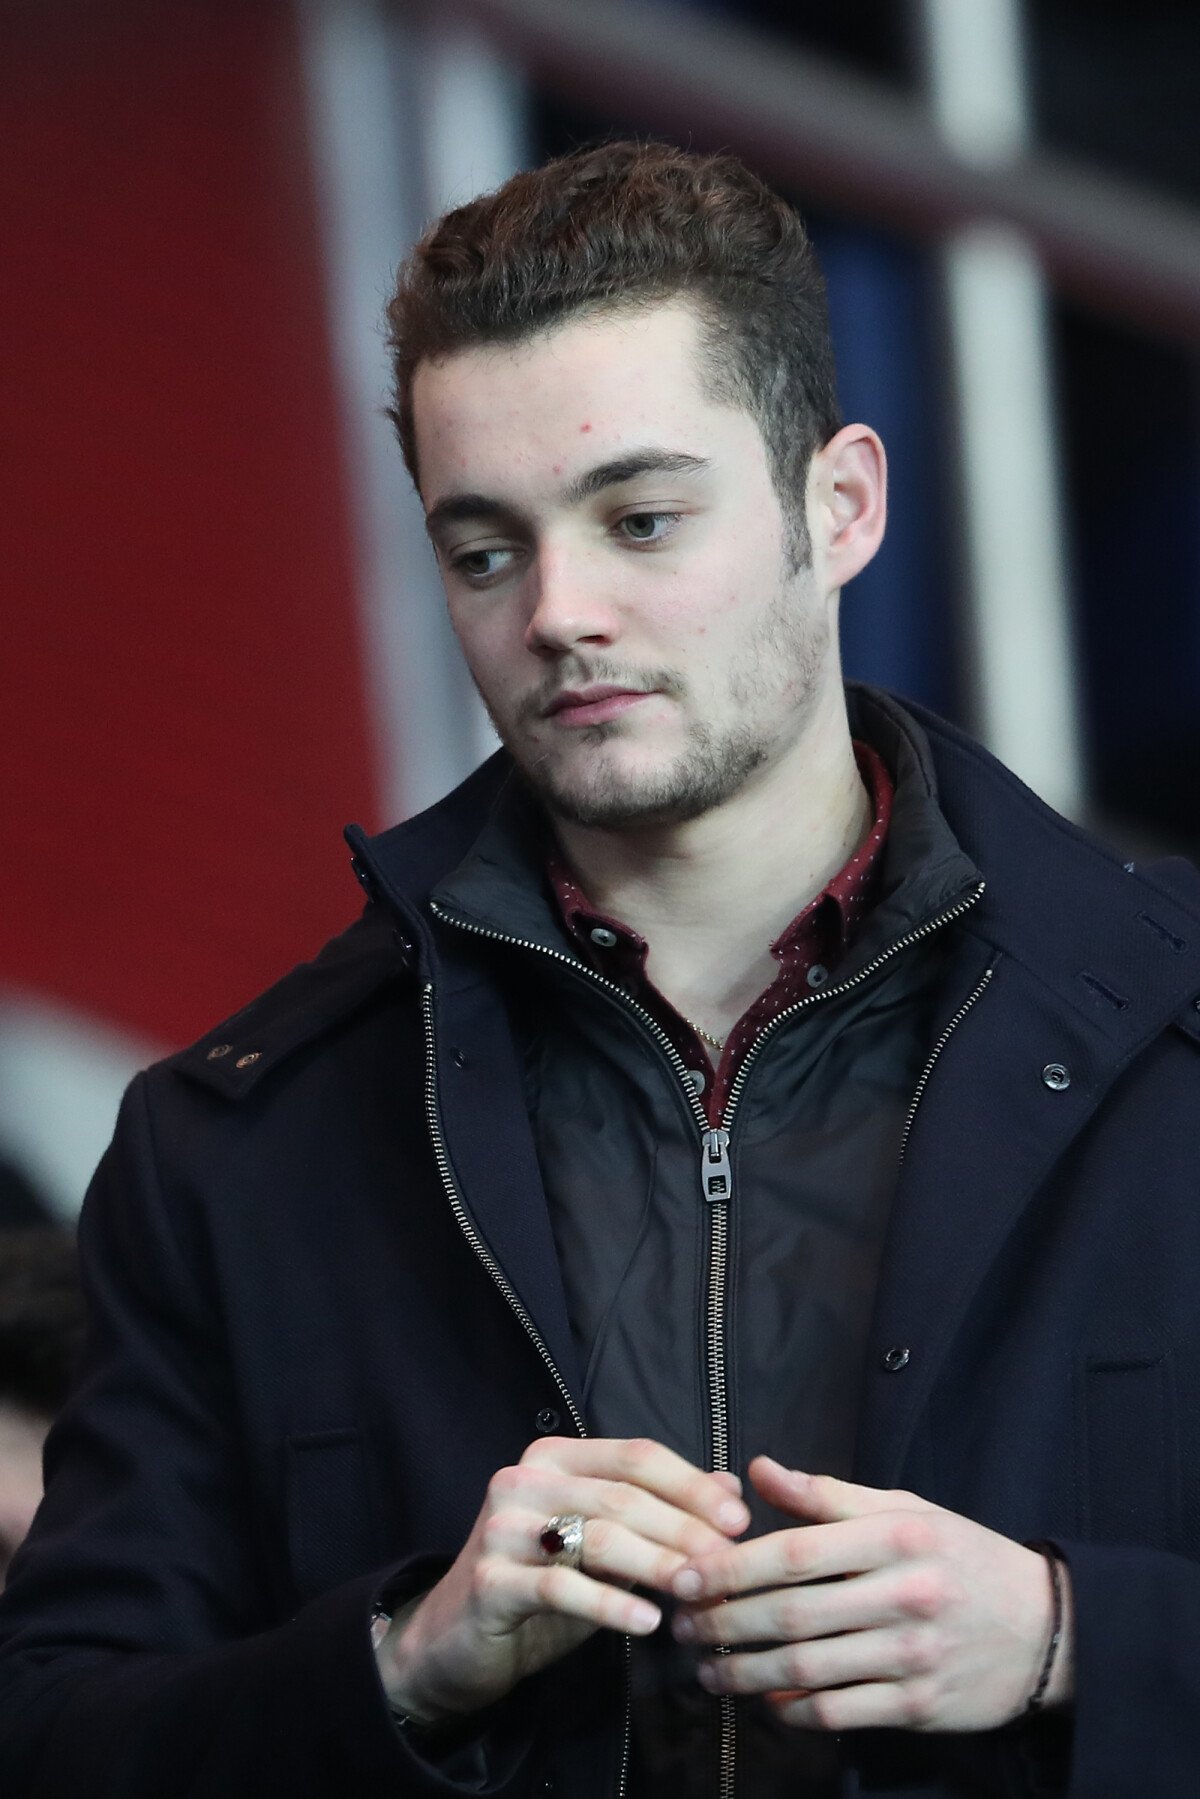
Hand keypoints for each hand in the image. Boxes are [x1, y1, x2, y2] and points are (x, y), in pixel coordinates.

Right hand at [380, 1436, 748, 1722]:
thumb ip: (659, 1512)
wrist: (458, 1639)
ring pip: (597, 1537)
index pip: (637, 1456)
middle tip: (729, 1564)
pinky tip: (648, 1624)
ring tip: (697, 1592)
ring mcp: (502, 1527)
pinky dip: (610, 1605)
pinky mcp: (489, 1580)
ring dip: (657, 1564)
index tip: (740, 1520)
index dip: (692, 1486)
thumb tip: (730, 1485)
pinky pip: (561, 1587)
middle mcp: (524, 1479)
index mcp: (555, 1458)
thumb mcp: (604, 1544)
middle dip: (685, 1529)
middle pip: (622, 1496)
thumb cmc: (541, 1584)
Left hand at [670, 1456, 1072, 1732]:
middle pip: (791, 1613)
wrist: (1046, 1628)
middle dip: (723, 1622)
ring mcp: (912, 1655)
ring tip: (706, 1668)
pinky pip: (838, 1713)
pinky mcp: (918, 1706)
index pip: (794, 1551)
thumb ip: (829, 1494)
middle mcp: (904, 1594)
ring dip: (744, 1672)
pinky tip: (764, 1701)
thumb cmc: (961, 1557)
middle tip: (681, 1626)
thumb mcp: (905, 1509)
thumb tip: (758, 1470)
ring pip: (806, 1669)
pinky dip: (792, 1711)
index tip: (684, 1574)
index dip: (730, 1566)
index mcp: (896, 1535)